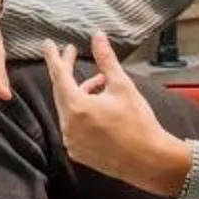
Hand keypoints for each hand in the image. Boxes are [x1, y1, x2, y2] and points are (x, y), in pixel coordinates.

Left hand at [44, 33, 191, 197]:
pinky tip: (99, 107)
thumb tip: (98, 37)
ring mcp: (71, 141)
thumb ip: (106, 60)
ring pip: (68, 108)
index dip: (54, 57)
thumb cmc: (139, 123)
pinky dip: (81, 113)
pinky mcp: (78, 152)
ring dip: (79, 92)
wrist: (151, 161)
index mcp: (76, 107)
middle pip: (61, 91)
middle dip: (67, 72)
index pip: (58, 75)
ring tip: (99, 82)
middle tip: (71, 55)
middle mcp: (68, 125)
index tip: (47, 44)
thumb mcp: (122, 86)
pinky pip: (73, 125)